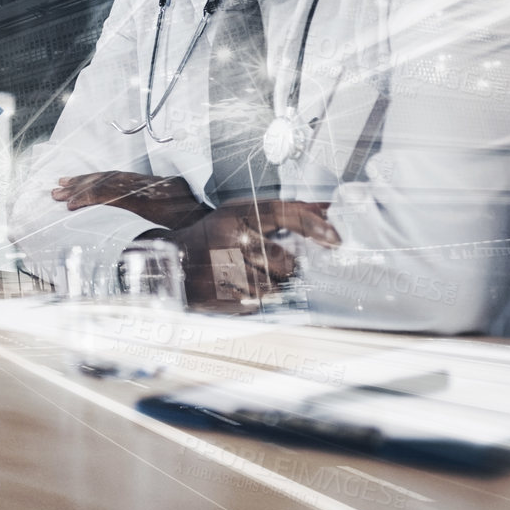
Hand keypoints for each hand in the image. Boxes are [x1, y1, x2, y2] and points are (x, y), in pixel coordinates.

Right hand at [51, 171, 206, 229]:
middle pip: (105, 182)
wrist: (210, 206)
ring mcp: (143, 181)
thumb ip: (153, 242)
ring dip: (83, 180)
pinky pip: (115, 175)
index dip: (88, 198)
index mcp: (149, 200)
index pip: (112, 194)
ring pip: (108, 176)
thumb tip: (130, 256)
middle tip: (55, 193)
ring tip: (61, 182)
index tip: (69, 205)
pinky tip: (85, 179)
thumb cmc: (191, 226)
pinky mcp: (143, 180)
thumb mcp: (175, 236)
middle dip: (78, 187)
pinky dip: (97, 177)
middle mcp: (143, 187)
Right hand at [165, 199, 339, 310]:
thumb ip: (286, 211)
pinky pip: (260, 303)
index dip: (313, 224)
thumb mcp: (243, 214)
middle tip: (265, 262)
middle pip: (286, 261)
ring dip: (272, 285)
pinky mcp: (223, 295)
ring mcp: (225, 269)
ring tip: (248, 274)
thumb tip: (329, 207)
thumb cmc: (214, 236)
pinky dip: (256, 298)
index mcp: (236, 214)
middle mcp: (230, 238)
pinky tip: (238, 286)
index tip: (335, 239)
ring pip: (276, 286)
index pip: (283, 213)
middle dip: (286, 267)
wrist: (174, 262)